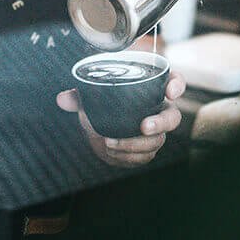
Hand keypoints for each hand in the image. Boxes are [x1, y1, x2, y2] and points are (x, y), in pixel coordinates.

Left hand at [56, 74, 185, 166]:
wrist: (102, 121)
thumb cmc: (103, 100)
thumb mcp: (91, 94)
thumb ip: (79, 96)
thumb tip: (62, 100)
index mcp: (153, 88)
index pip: (175, 81)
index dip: (177, 86)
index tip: (169, 91)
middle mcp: (160, 109)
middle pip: (172, 118)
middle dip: (160, 123)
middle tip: (143, 126)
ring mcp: (156, 132)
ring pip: (158, 142)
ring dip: (136, 146)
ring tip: (111, 144)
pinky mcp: (148, 148)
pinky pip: (146, 156)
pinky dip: (130, 157)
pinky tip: (113, 154)